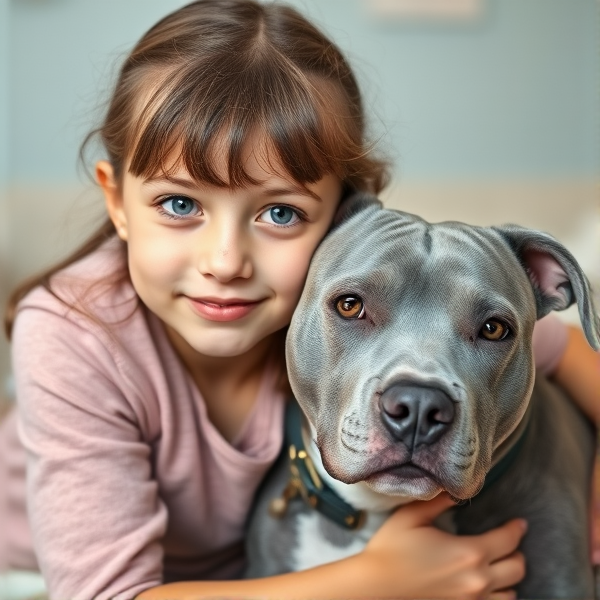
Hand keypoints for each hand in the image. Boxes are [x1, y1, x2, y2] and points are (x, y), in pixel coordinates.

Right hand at [359, 493, 526, 599]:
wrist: (375, 587)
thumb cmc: (390, 550)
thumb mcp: (412, 515)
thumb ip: (438, 501)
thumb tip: (456, 493)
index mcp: (469, 553)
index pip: (507, 540)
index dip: (516, 529)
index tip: (519, 523)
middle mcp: (477, 580)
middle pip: (517, 568)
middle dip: (516, 553)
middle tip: (509, 543)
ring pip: (511, 593)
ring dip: (509, 578)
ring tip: (500, 566)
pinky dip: (498, 597)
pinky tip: (487, 587)